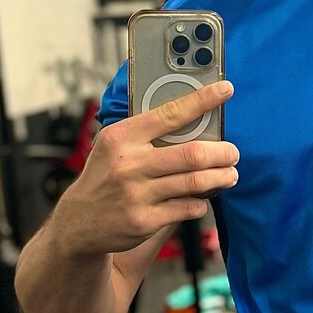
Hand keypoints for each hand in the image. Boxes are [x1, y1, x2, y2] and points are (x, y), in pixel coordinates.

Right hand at [51, 80, 238, 256]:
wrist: (79, 222)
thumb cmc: (105, 176)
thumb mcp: (114, 145)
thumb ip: (147, 132)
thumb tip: (192, 116)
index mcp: (122, 137)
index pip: (170, 113)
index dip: (202, 100)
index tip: (225, 90)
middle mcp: (129, 164)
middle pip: (192, 154)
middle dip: (222, 152)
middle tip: (233, 153)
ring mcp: (137, 195)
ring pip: (195, 182)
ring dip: (221, 177)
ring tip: (230, 174)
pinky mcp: (144, 221)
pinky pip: (188, 208)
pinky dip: (202, 202)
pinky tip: (204, 197)